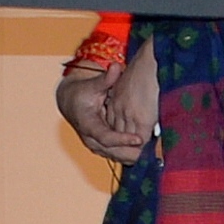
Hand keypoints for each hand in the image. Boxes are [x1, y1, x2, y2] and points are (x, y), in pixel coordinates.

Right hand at [59, 39, 156, 163]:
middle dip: (132, 153)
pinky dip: (130, 155)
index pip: (107, 138)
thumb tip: (115, 66)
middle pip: (113, 153)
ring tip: (152, 153)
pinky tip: (146, 153)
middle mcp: (91, 139)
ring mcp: (96, 146)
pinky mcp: (102, 148)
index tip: (139, 139)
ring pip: (117, 157)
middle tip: (151, 150)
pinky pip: (118, 155)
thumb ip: (106, 79)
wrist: (70, 103)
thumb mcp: (93, 85)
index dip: (123, 140)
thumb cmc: (82, 93)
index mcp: (88, 125)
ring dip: (133, 156)